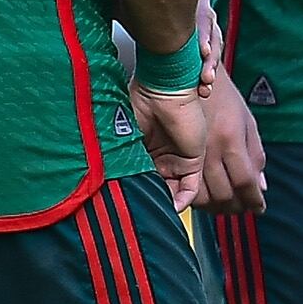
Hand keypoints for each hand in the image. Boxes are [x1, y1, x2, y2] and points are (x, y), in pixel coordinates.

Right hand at [131, 78, 208, 212]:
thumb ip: (122, 160)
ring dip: (167, 204)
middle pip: (159, 189)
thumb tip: (111, 186)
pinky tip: (171, 207)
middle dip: (153, 202)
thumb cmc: (141, 103)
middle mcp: (160, 159)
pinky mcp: (192, 160)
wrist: (163, 88)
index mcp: (142, 153)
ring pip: (173, 192)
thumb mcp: (124, 137)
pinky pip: (189, 188)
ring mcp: (176, 160)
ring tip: (157, 214)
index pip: (141, 181)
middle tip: (144, 215)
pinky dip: (181, 201)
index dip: (137, 195)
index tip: (130, 210)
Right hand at [197, 69, 264, 214]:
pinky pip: (184, 188)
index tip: (258, 209)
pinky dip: (197, 199)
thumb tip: (261, 186)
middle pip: (225, 194)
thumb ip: (255, 155)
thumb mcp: (246, 121)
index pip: (245, 183)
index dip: (253, 201)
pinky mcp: (171, 155)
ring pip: (204, 196)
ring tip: (226, 207)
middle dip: (237, 207)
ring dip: (217, 208)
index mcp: (231, 140)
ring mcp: (189, 154)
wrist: (187, 75)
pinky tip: (206, 199)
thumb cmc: (220, 96)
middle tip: (243, 209)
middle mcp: (210, 150)